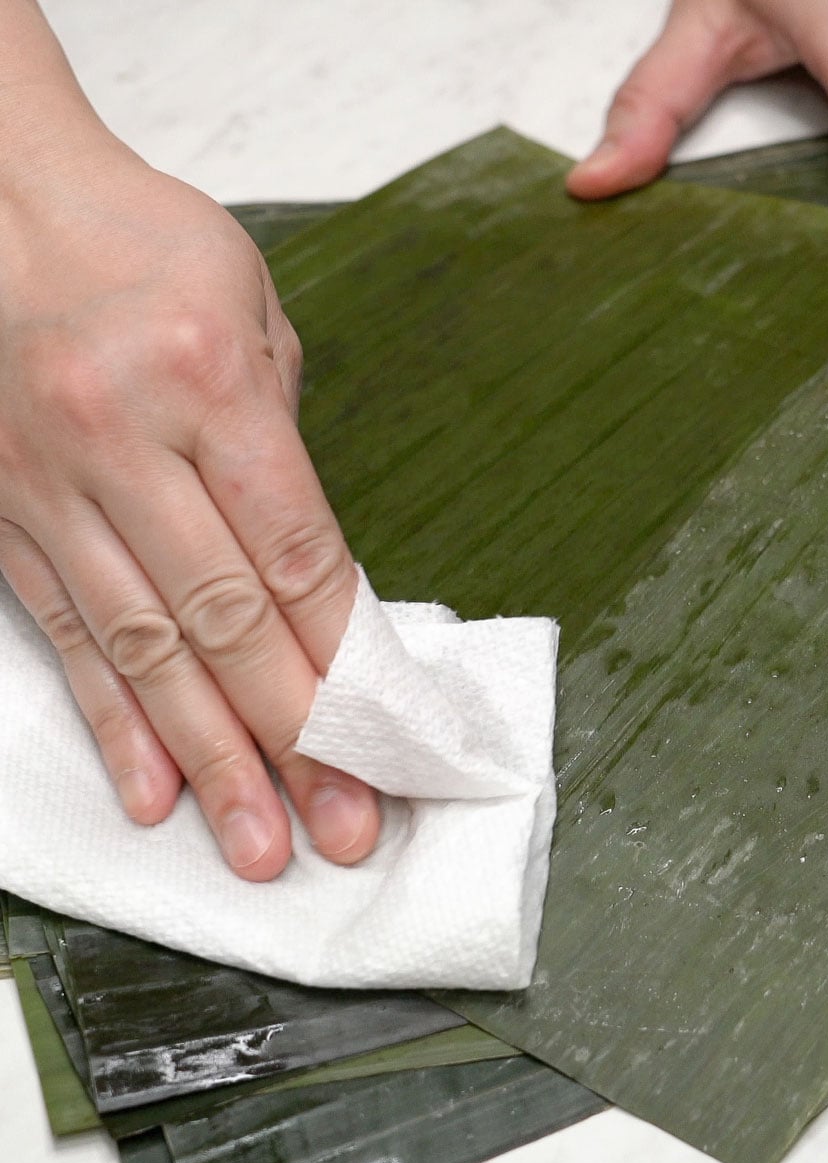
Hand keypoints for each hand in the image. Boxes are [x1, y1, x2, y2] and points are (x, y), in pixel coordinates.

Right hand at [0, 138, 379, 880]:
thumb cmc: (148, 250)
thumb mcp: (253, 314)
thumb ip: (284, 450)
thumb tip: (317, 584)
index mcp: (206, 378)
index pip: (295, 553)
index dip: (343, 656)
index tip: (386, 734)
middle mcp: (122, 440)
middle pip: (226, 621)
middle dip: (294, 736)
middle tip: (343, 825)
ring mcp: (51, 484)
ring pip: (144, 650)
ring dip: (209, 760)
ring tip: (259, 844)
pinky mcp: (4, 516)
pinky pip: (63, 636)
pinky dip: (113, 720)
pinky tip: (152, 792)